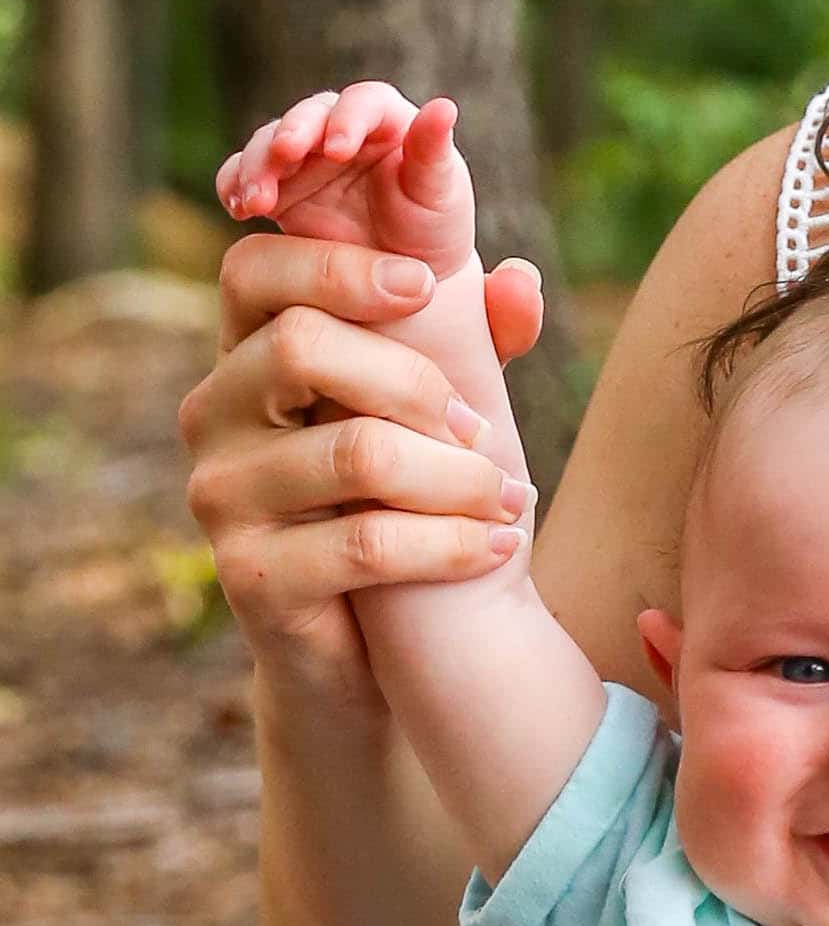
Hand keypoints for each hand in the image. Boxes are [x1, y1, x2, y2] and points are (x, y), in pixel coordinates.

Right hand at [181, 209, 541, 716]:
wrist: (364, 659)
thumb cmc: (396, 514)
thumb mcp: (423, 422)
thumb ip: (466, 346)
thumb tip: (522, 280)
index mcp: (241, 360)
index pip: (253, 273)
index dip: (337, 266)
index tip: (426, 284)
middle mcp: (210, 418)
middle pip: (302, 348)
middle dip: (416, 382)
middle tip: (483, 431)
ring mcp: (221, 500)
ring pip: (355, 453)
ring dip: (454, 477)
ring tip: (510, 500)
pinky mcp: (253, 579)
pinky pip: (367, 544)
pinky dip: (450, 543)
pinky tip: (497, 547)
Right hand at [217, 83, 474, 282]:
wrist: (403, 277)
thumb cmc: (432, 228)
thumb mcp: (439, 194)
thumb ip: (435, 152)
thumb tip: (444, 107)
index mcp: (383, 120)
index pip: (363, 102)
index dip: (349, 119)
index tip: (339, 147)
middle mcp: (336, 128)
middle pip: (307, 116)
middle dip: (292, 133)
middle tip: (283, 155)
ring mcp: (302, 158)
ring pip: (270, 145)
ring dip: (258, 165)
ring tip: (254, 201)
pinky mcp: (277, 188)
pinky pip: (247, 177)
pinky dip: (235, 185)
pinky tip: (234, 206)